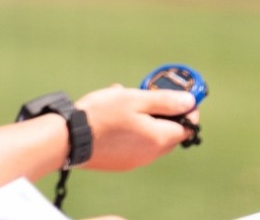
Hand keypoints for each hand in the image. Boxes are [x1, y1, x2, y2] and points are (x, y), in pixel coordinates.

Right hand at [75, 85, 197, 171]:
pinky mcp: (120, 162)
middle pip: (170, 133)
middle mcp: (151, 154)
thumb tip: (190, 101)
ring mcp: (135, 160)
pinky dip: (131, 131)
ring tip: (123, 102)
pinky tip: (112, 117)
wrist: (69, 138)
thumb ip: (164, 101)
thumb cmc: (101, 115)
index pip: (188, 126)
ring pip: (150, 138)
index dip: (188, 110)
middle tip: (148, 97)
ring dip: (144, 120)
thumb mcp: (134, 99)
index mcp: (159, 138)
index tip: (181, 96)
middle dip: (163, 114)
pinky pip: (134, 144)